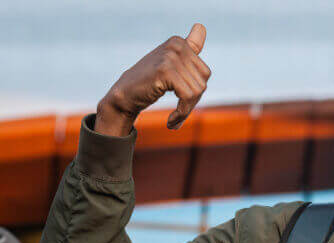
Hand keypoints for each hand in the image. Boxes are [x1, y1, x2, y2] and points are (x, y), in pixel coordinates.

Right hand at [95, 23, 210, 136]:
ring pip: (197, 91)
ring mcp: (170, 56)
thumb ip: (188, 47)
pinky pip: (187, 96)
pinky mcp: (165, 70)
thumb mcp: (171, 63)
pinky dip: (182, 112)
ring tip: (174, 119)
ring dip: (186, 110)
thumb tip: (201, 26)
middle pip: (203, 82)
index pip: (205, 73)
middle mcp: (176, 45)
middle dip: (192, 102)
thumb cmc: (149, 82)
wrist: (124, 96)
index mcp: (179, 42)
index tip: (182, 101)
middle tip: (179, 113)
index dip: (196, 91)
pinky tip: (171, 121)